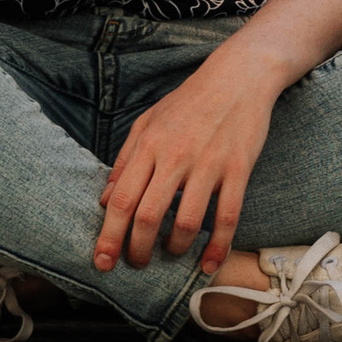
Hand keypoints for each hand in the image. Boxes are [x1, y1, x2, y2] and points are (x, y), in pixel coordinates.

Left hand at [96, 40, 289, 274]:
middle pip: (147, 215)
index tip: (103, 261)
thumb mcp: (148, 123)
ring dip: (175, 248)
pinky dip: (218, 246)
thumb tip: (105, 199)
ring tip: (171, 252)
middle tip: (137, 264)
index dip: (109, 236)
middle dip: (137, 250)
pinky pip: (227, 216)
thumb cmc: (188, 102)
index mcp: (149, 145)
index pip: (121, 199)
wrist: (238, 77)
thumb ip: (125, 160)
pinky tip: (209, 263)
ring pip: (186, 221)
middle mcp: (175, 156)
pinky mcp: (238, 169)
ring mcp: (209, 164)